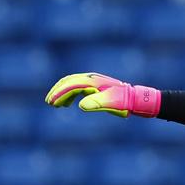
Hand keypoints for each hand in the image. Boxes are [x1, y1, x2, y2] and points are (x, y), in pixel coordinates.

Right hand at [45, 72, 160, 117]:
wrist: (135, 97)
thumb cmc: (123, 101)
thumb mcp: (111, 103)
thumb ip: (96, 103)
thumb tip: (82, 105)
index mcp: (92, 82)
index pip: (71, 86)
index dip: (60, 94)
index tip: (52, 103)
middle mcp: (91, 79)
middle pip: (68, 82)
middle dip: (57, 92)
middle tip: (49, 103)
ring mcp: (93, 81)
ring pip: (72, 84)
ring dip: (62, 93)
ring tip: (56, 105)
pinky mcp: (95, 86)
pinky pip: (78, 88)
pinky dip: (70, 94)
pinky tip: (68, 103)